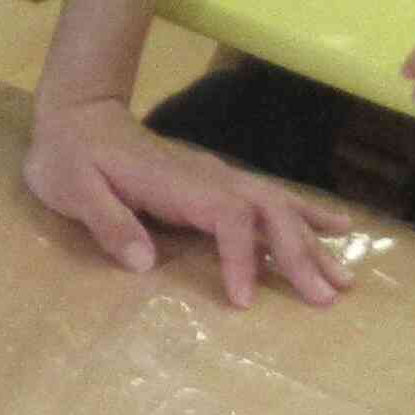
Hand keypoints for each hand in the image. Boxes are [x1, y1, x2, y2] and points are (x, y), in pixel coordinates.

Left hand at [24, 93, 348, 307]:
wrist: (77, 116)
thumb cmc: (70, 157)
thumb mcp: (73, 190)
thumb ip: (109, 223)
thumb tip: (144, 262)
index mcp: (177, 182)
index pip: (228, 218)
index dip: (242, 257)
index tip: (243, 299)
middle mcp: (209, 176)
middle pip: (269, 211)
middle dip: (300, 254)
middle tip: (327, 297)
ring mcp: (217, 176)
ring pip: (279, 205)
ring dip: (312, 242)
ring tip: (344, 278)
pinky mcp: (218, 182)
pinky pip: (272, 198)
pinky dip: (306, 215)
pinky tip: (338, 228)